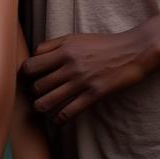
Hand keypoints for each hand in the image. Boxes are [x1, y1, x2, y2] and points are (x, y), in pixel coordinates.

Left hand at [23, 28, 159, 123]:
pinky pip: (69, 112)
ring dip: (42, 107)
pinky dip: (59, 120)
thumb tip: (34, 56)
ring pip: (48, 101)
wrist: (132, 51)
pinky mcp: (94, 94)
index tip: (29, 78)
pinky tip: (57, 121)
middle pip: (38, 85)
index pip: (32, 65)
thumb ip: (54, 45)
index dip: (26, 73)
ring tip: (42, 107)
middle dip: (34, 92)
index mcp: (65, 49)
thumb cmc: (103, 44)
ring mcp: (82, 81)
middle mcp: (70, 65)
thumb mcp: (76, 37)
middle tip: (37, 94)